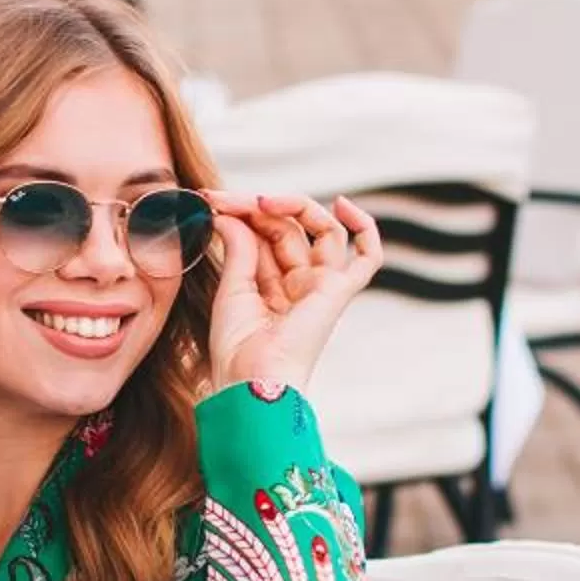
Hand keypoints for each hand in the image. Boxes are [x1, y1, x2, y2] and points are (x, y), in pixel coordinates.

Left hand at [207, 193, 381, 395]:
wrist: (251, 379)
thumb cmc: (237, 348)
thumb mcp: (232, 288)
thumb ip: (238, 247)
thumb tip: (229, 213)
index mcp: (274, 287)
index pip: (266, 235)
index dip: (243, 214)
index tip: (212, 203)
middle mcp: (301, 284)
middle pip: (289, 229)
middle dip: (256, 209)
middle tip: (222, 201)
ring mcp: (322, 286)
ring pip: (320, 231)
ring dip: (291, 207)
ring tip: (260, 202)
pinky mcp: (339, 291)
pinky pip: (368, 257)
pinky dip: (365, 229)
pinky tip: (343, 205)